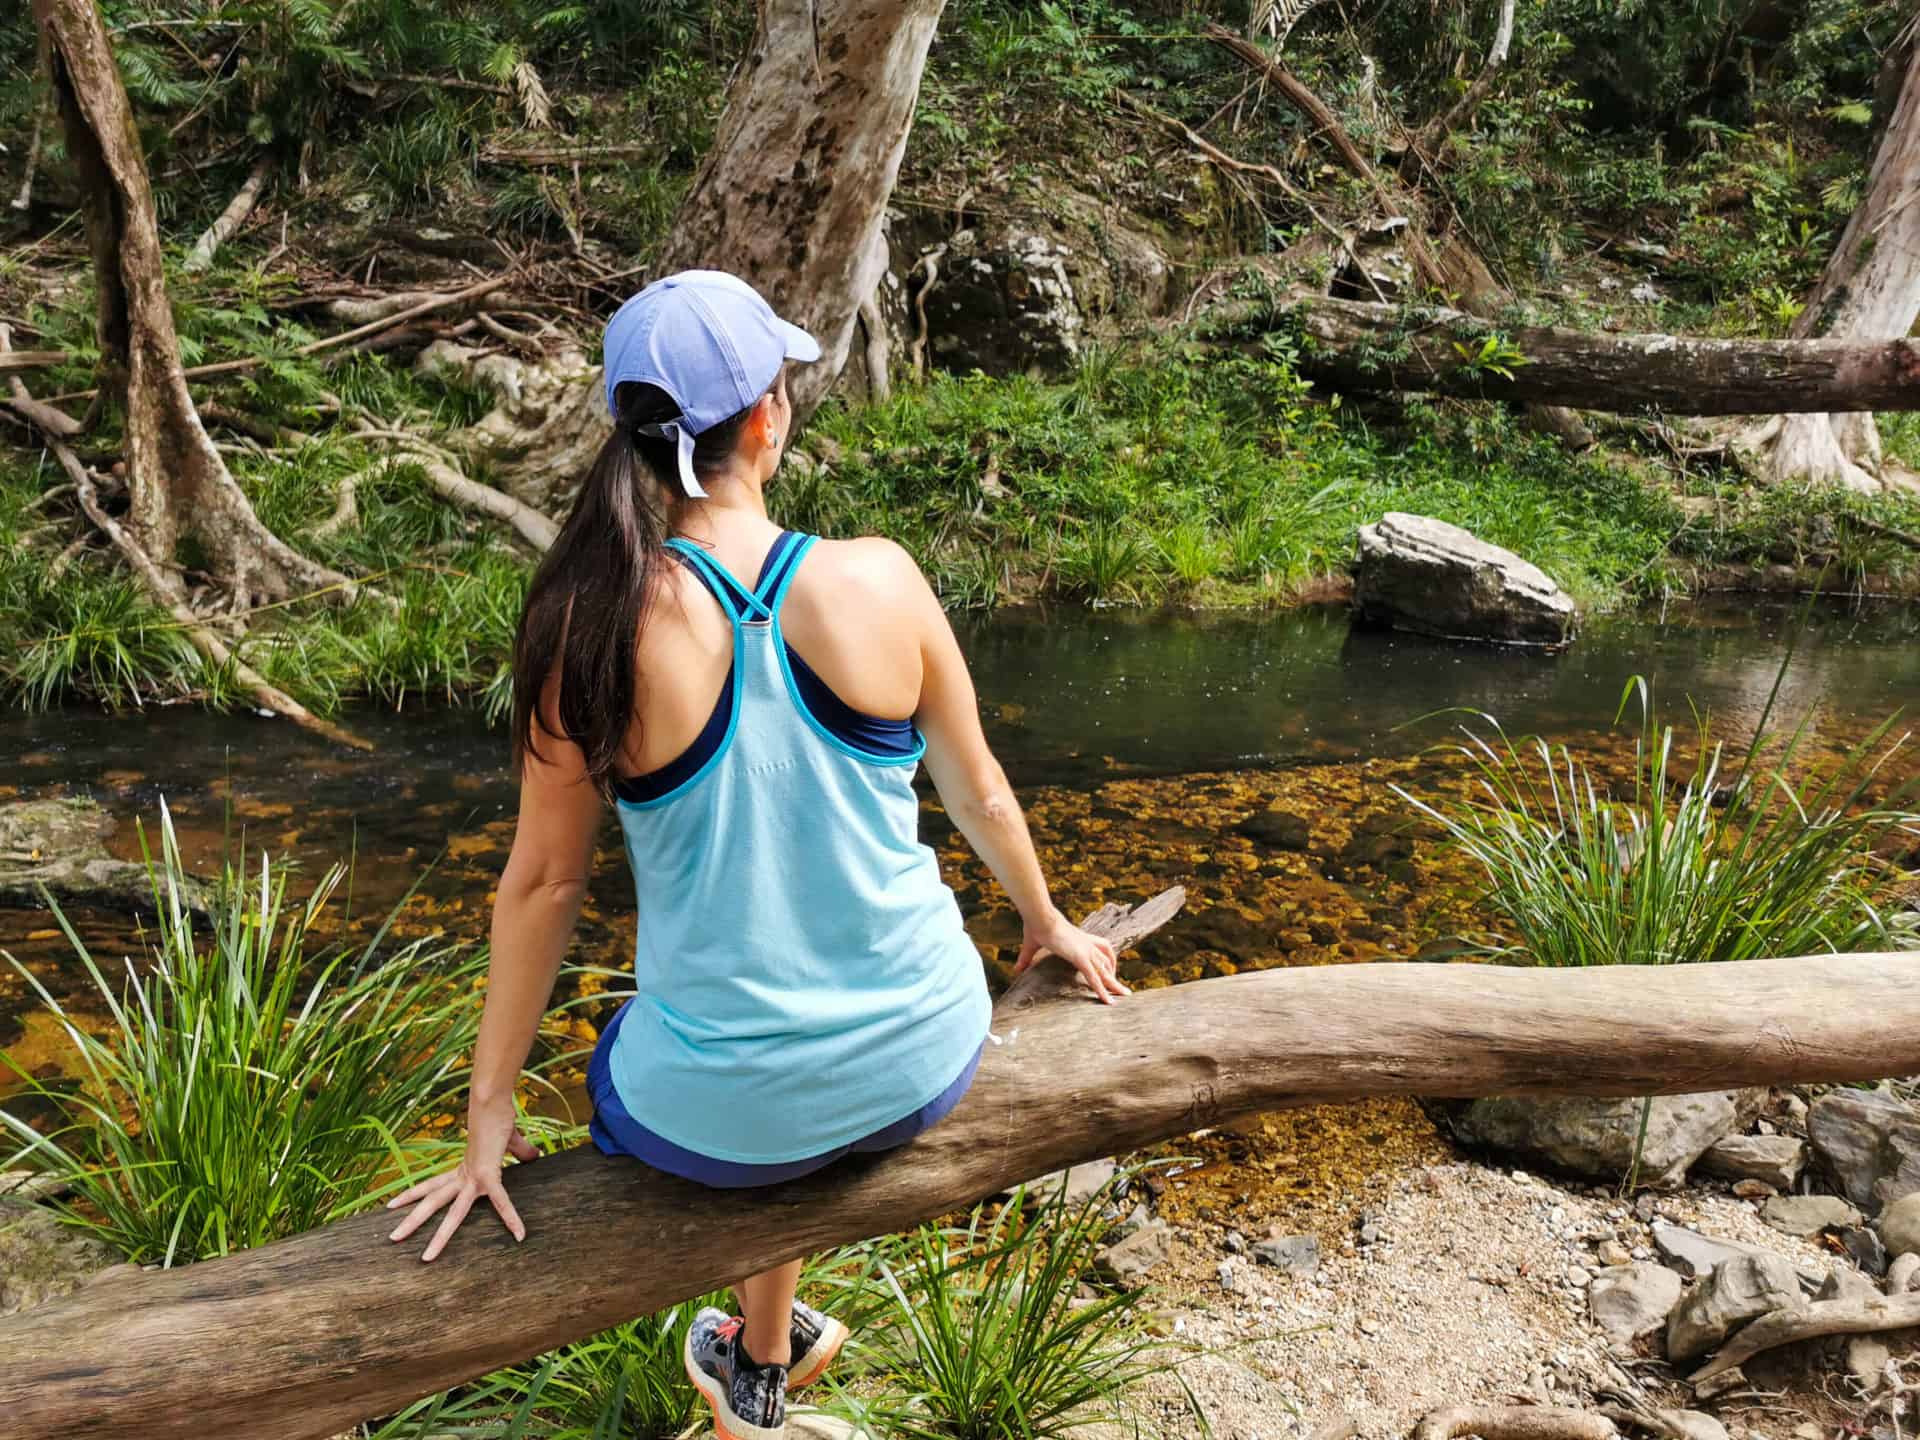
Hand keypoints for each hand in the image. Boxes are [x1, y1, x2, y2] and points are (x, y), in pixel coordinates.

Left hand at [386, 1097, 538, 1261]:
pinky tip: (520, 1234)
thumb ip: (520, 1152)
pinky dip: (511, 1217)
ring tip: (426, 1258)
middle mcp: (462, 1176)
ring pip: (453, 1213)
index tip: (393, 1204)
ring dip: (439, 1237)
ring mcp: (473, 1178)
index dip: (412, 1194)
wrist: (491, 1104)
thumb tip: (534, 1157)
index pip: (431, 1185)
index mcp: (462, 1169)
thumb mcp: (509, 1142)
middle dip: (411, 1221)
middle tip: (391, 1238)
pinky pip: (500, 1201)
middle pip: (432, 1203)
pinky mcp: (489, 1175)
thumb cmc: (498, 1118)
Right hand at [1013, 909, 1128, 1002]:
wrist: (1039, 917)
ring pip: (1104, 973)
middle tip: (1124, 991)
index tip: (1111, 973)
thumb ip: (1027, 959)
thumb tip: (1016, 970)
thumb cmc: (1036, 926)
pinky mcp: (1081, 957)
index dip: (1109, 962)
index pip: (1102, 950)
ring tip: (1124, 997)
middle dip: (1115, 977)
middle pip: (1107, 963)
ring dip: (1113, 986)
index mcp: (1080, 939)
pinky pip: (1094, 978)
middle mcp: (1087, 945)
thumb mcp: (1032, 946)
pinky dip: (1101, 990)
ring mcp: (1086, 951)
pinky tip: (1107, 1001)